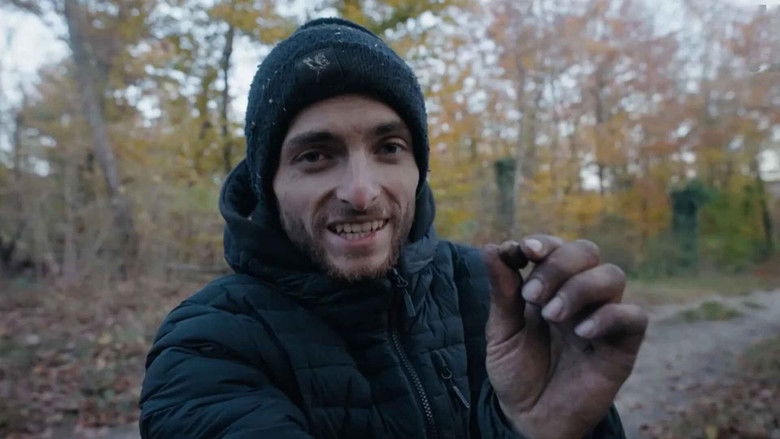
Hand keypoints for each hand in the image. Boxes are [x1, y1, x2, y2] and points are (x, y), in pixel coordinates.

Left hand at [482, 235, 647, 438]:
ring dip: (579, 287)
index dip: (543, 242)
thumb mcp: (501, 332)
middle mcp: (579, 295)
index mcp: (550, 286)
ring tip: (551, 316)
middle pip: (587, 251)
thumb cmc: (517, 372)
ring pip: (612, 275)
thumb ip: (501, 292)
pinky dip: (608, 316)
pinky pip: (634, 316)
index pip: (556, 247)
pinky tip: (580, 333)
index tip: (522, 251)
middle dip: (557, 265)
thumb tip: (492, 247)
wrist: (530, 418)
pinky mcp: (622, 346)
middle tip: (532, 297)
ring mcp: (602, 317)